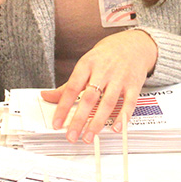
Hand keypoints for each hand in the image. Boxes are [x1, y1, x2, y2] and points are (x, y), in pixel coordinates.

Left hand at [40, 30, 158, 143]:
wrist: (133, 44)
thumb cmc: (106, 56)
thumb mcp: (85, 65)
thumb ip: (67, 85)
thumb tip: (46, 96)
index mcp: (87, 64)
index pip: (72, 88)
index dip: (63, 107)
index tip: (56, 123)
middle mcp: (103, 71)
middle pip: (89, 98)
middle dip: (79, 120)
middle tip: (72, 136)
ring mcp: (120, 78)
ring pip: (107, 103)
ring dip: (98, 122)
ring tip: (89, 137)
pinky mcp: (134, 85)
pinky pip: (129, 103)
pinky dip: (122, 117)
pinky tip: (115, 128)